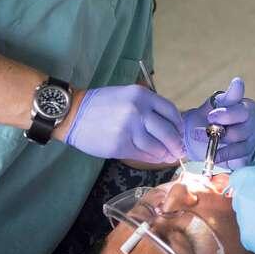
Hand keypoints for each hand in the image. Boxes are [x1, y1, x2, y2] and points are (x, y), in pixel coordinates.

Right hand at [63, 85, 183, 163]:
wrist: (73, 114)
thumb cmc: (101, 105)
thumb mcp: (127, 95)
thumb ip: (147, 107)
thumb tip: (168, 126)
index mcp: (142, 95)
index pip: (170, 111)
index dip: (178, 125)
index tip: (180, 132)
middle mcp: (138, 110)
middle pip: (168, 132)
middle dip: (176, 144)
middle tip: (180, 150)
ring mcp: (129, 129)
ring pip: (157, 146)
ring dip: (165, 154)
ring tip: (168, 156)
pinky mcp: (120, 145)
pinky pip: (142, 155)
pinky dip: (152, 158)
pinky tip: (155, 158)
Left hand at [181, 77, 254, 169]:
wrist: (198, 136)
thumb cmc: (210, 117)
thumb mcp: (215, 104)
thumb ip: (228, 96)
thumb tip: (238, 82)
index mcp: (247, 108)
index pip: (241, 112)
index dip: (226, 115)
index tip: (210, 116)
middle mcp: (253, 125)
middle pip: (241, 131)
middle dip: (218, 132)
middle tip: (199, 131)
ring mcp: (251, 142)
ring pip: (239, 147)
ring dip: (218, 146)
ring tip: (202, 143)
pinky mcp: (246, 157)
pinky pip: (237, 160)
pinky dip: (222, 158)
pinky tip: (211, 156)